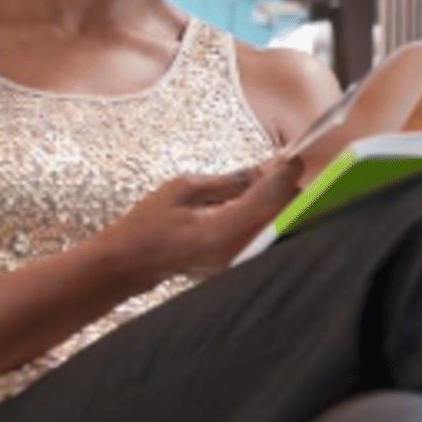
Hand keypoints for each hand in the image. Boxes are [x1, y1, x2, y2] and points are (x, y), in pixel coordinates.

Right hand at [91, 158, 300, 286]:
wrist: (130, 263)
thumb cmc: (148, 225)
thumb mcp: (183, 188)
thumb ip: (228, 180)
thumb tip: (263, 170)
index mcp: (219, 231)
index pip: (267, 199)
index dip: (284, 174)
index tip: (291, 157)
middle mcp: (235, 251)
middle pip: (283, 215)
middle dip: (286, 188)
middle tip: (277, 167)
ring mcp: (238, 262)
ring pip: (280, 226)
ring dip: (280, 202)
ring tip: (264, 183)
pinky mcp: (238, 264)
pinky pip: (267, 235)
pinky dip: (269, 215)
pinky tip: (256, 201)